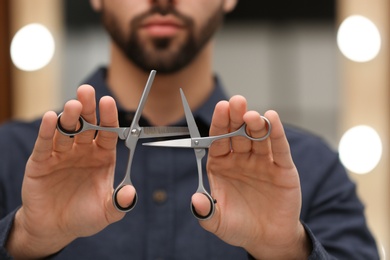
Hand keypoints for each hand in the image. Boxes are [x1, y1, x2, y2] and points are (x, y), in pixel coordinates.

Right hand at [6, 85, 134, 257]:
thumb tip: (131, 193)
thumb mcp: (106, 212)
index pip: (107, 132)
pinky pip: (45, 144)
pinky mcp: (41, 162)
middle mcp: (83, 151)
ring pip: (66, 131)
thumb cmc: (84, 216)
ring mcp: (62, 154)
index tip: (109, 102)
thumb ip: (119, 202)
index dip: (108, 117)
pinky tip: (50, 118)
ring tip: (73, 105)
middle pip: (86, 125)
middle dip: (87, 108)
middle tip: (87, 91)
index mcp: (102, 157)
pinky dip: (47, 131)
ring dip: (69, 117)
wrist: (56, 228)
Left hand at [192, 95, 309, 258]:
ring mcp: (262, 161)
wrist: (267, 238)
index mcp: (221, 165)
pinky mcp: (282, 168)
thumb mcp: (218, 222)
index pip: (218, 140)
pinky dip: (276, 133)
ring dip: (255, 124)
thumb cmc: (239, 227)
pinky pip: (279, 148)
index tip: (220, 108)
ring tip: (251, 115)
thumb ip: (205, 212)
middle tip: (236, 101)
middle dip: (236, 117)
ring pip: (258, 137)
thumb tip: (195, 199)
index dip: (219, 124)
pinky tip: (272, 118)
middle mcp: (241, 159)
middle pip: (238, 133)